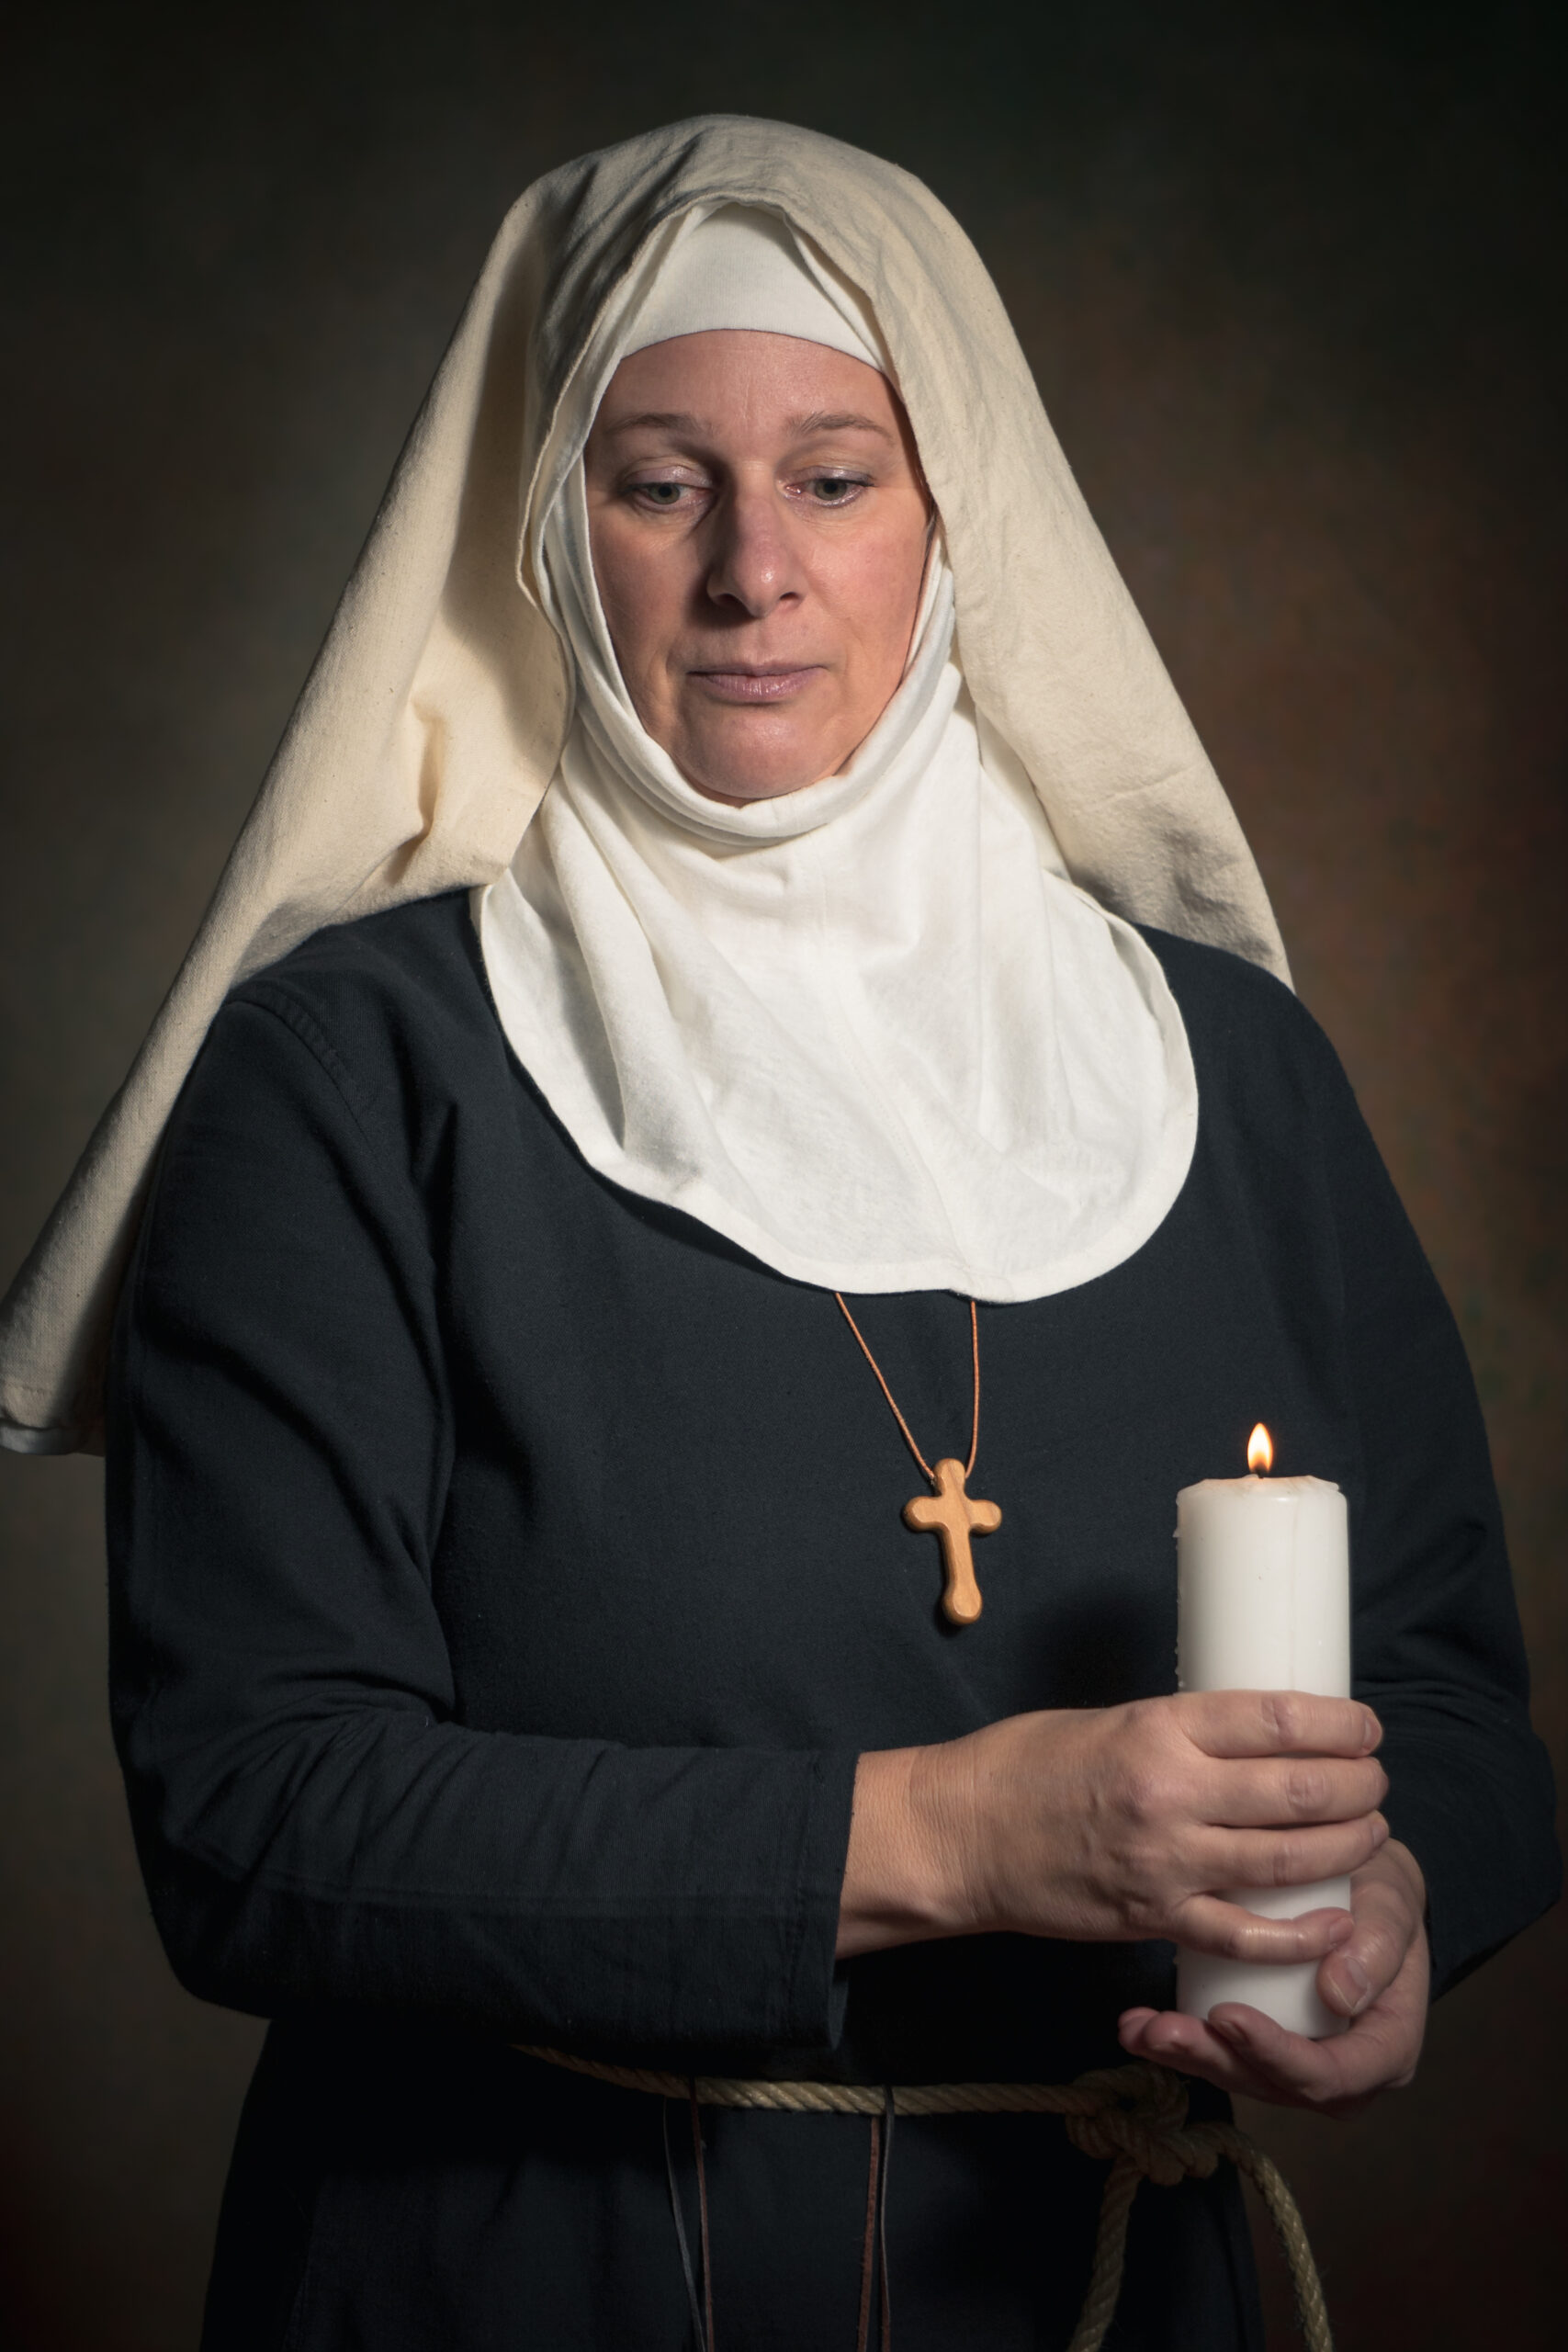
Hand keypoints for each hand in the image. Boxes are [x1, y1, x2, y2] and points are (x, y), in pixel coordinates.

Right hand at [837, 1690, 1387, 1959]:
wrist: (961, 1835)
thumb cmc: (1022, 1766)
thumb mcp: (1105, 1720)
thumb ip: (1176, 1735)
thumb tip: (1248, 1739)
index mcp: (1158, 1728)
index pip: (1276, 1719)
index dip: (1340, 1725)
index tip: (1367, 1727)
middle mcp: (1170, 1791)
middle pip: (1298, 1790)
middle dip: (1358, 1786)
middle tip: (1376, 1782)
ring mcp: (1165, 1860)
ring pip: (1286, 1859)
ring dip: (1344, 1847)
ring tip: (1370, 1833)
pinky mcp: (1153, 1916)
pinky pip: (1244, 1933)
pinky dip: (1298, 1933)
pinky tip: (1334, 1921)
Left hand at [1116, 1838, 1428, 2114]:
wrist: (1360, 1888)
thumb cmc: (1381, 1899)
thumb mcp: (1392, 1909)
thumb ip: (1377, 1947)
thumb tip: (1340, 1996)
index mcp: (1385, 2051)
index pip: (1332, 2076)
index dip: (1278, 2057)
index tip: (1228, 2017)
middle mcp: (1342, 2071)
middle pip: (1274, 2086)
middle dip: (1213, 2060)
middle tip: (1161, 2031)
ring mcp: (1300, 2061)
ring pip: (1241, 2073)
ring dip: (1187, 2055)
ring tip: (1138, 2029)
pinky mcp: (1264, 2042)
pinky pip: (1224, 2049)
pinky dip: (1181, 2037)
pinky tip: (1138, 2023)